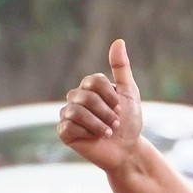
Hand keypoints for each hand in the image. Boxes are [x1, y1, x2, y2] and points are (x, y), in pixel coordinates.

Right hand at [58, 37, 145, 171]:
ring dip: (98, 124)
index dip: (110, 96)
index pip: (94, 81)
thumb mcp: (129, 92)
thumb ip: (122, 68)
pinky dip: (86, 133)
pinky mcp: (64, 132)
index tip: (120, 108)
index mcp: (90, 87)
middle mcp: (76, 98)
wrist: (127, 150)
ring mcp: (68, 115)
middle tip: (116, 124)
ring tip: (108, 133)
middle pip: (85, 96)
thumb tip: (118, 41)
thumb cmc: (129, 122)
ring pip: (76, 112)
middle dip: (105, 112)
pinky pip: (68, 126)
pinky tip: (94, 139)